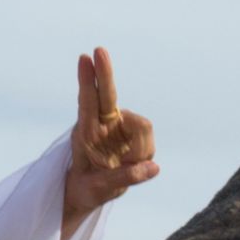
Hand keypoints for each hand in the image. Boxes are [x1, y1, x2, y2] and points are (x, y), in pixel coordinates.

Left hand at [63, 45, 159, 230]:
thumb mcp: (100, 190)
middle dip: (105, 72)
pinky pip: (149, 138)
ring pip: (143, 126)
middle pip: (107, 94)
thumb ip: (124, 179)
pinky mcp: (133, 132)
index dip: (88, 82)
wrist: (91, 189)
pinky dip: (145, 154)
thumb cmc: (87, 188)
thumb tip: (154, 167)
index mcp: (85, 133)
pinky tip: (132, 164)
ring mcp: (119, 125)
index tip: (85, 58)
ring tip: (126, 167)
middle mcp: (102, 123)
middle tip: (99, 50)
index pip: (87, 103)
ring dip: (141, 148)